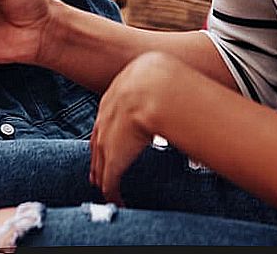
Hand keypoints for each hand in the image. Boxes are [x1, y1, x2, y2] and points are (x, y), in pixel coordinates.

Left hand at [89, 51, 189, 204]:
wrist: (152, 89)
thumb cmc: (160, 80)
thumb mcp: (155, 77)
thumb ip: (161, 84)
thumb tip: (179, 84)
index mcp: (115, 96)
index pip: (106, 118)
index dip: (105, 132)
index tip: (105, 141)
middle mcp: (106, 117)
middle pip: (97, 141)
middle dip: (97, 157)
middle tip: (97, 172)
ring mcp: (107, 138)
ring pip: (100, 162)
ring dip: (102, 176)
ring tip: (104, 187)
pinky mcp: (113, 158)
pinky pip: (110, 180)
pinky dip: (112, 192)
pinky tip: (117, 200)